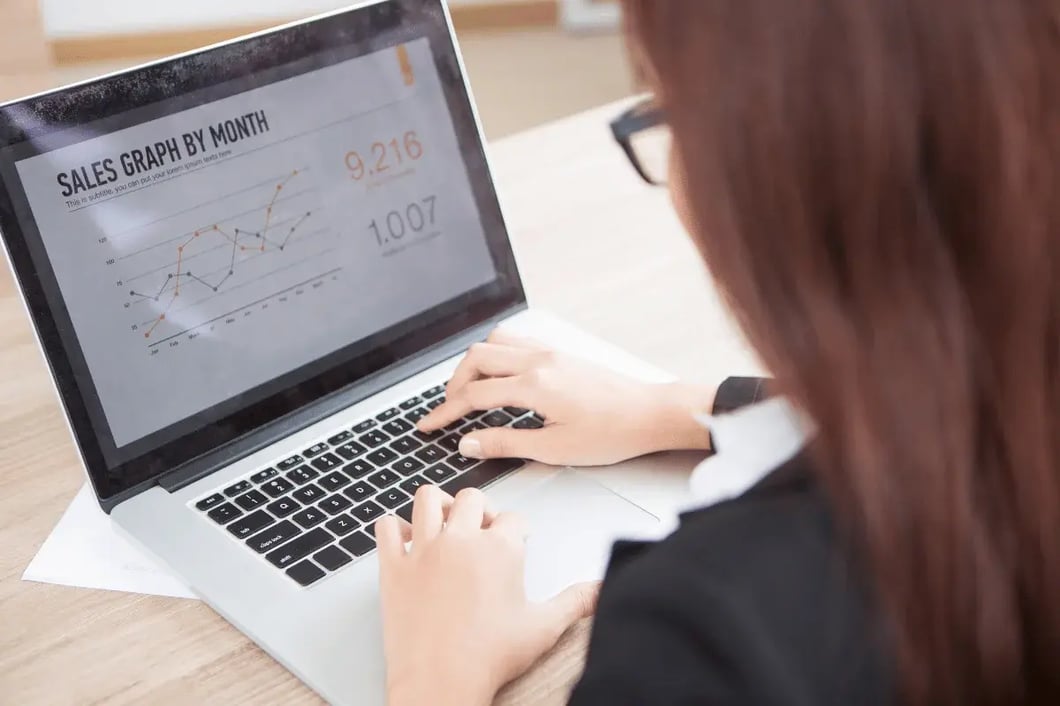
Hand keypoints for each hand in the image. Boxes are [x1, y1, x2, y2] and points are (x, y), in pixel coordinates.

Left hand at [377, 486, 598, 705]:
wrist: (440, 682)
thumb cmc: (489, 657)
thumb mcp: (544, 628)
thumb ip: (577, 602)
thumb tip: (602, 589)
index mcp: (500, 548)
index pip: (513, 518)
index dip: (517, 529)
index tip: (515, 539)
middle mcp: (461, 540)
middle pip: (471, 498)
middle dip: (480, 509)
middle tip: (481, 529)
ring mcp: (424, 550)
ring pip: (427, 499)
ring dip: (437, 504)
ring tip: (444, 522)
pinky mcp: (394, 567)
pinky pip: (386, 528)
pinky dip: (393, 528)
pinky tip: (405, 539)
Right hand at [418, 329, 714, 465]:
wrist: (650, 413)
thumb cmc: (612, 433)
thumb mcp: (555, 449)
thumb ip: (506, 444)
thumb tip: (468, 443)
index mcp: (534, 386)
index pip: (473, 395)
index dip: (445, 412)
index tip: (429, 425)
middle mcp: (538, 361)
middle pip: (476, 359)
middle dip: (453, 384)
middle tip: (447, 410)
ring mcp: (550, 352)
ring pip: (494, 344)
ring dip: (474, 365)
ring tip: (469, 391)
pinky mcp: (560, 352)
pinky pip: (516, 342)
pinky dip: (497, 355)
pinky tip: (500, 375)